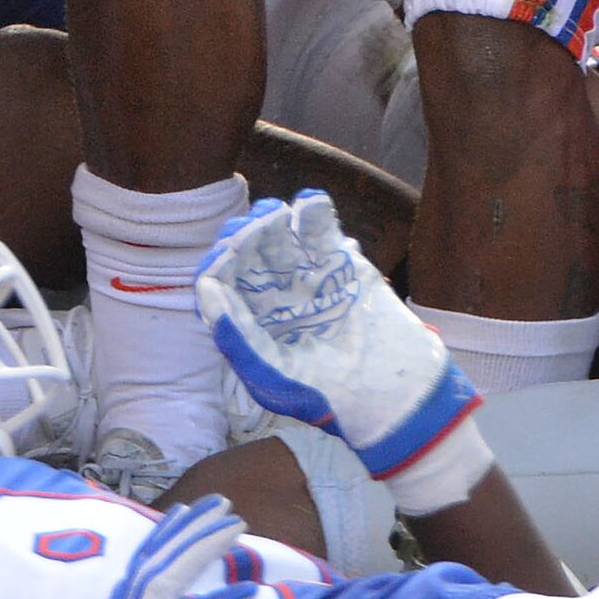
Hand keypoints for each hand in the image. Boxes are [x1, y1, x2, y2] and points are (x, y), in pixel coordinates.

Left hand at [195, 194, 491, 510]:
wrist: (392, 394)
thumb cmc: (327, 396)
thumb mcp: (273, 376)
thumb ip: (237, 337)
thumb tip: (206, 289)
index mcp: (253, 325)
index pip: (225, 286)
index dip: (221, 266)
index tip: (226, 255)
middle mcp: (276, 299)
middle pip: (249, 257)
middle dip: (245, 238)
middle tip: (251, 229)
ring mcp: (309, 280)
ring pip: (280, 239)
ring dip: (272, 220)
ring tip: (275, 213)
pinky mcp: (343, 266)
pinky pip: (322, 233)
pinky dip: (315, 214)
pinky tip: (309, 203)